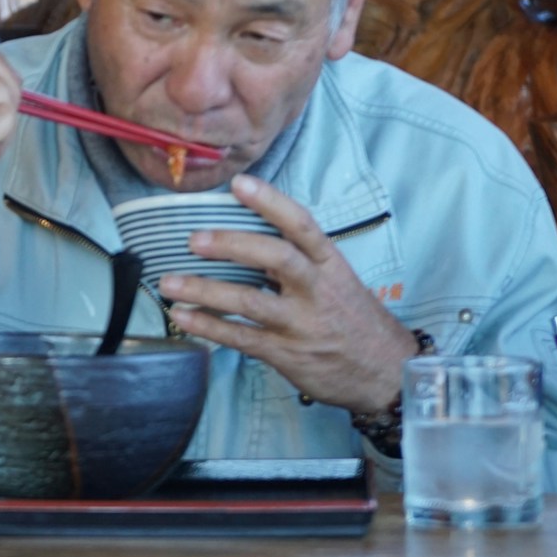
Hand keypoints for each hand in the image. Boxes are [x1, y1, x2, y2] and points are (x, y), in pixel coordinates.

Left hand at [156, 174, 415, 413]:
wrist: (388, 373)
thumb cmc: (355, 320)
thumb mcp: (339, 281)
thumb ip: (301, 260)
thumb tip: (248, 235)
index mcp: (331, 265)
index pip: (302, 225)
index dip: (271, 202)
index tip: (239, 183)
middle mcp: (317, 290)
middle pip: (276, 257)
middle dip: (232, 245)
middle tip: (193, 239)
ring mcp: (302, 323)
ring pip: (250, 301)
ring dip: (204, 290)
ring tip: (168, 282)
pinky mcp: (287, 354)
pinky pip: (241, 337)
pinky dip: (208, 326)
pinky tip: (183, 316)